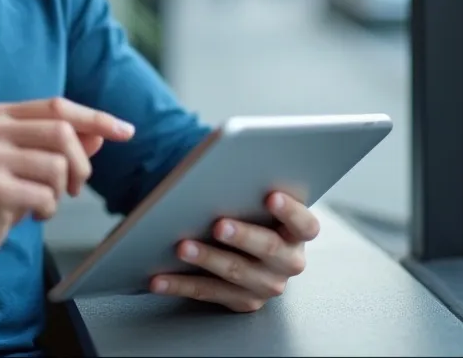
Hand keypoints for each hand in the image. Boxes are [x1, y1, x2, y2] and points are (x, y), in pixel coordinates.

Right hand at [0, 97, 134, 272]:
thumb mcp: (24, 163)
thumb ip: (58, 145)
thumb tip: (99, 133)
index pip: (58, 107)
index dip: (96, 118)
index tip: (127, 131)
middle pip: (63, 132)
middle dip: (80, 165)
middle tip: (74, 187)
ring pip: (57, 165)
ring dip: (60, 192)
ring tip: (42, 202)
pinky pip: (45, 195)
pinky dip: (47, 209)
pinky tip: (29, 214)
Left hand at [150, 192, 319, 312]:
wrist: (252, 249)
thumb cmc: (253, 213)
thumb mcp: (260, 199)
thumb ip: (253, 186)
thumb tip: (228, 161)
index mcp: (298, 233)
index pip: (304, 223)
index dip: (290, 211)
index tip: (271, 196)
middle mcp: (289, 262)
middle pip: (269, 249)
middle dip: (243, 236)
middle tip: (218, 224)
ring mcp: (266, 285)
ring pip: (236, 273)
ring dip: (207, 259)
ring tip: (183, 247)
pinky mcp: (242, 301)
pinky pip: (208, 293)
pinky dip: (180, 285)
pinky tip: (158, 278)